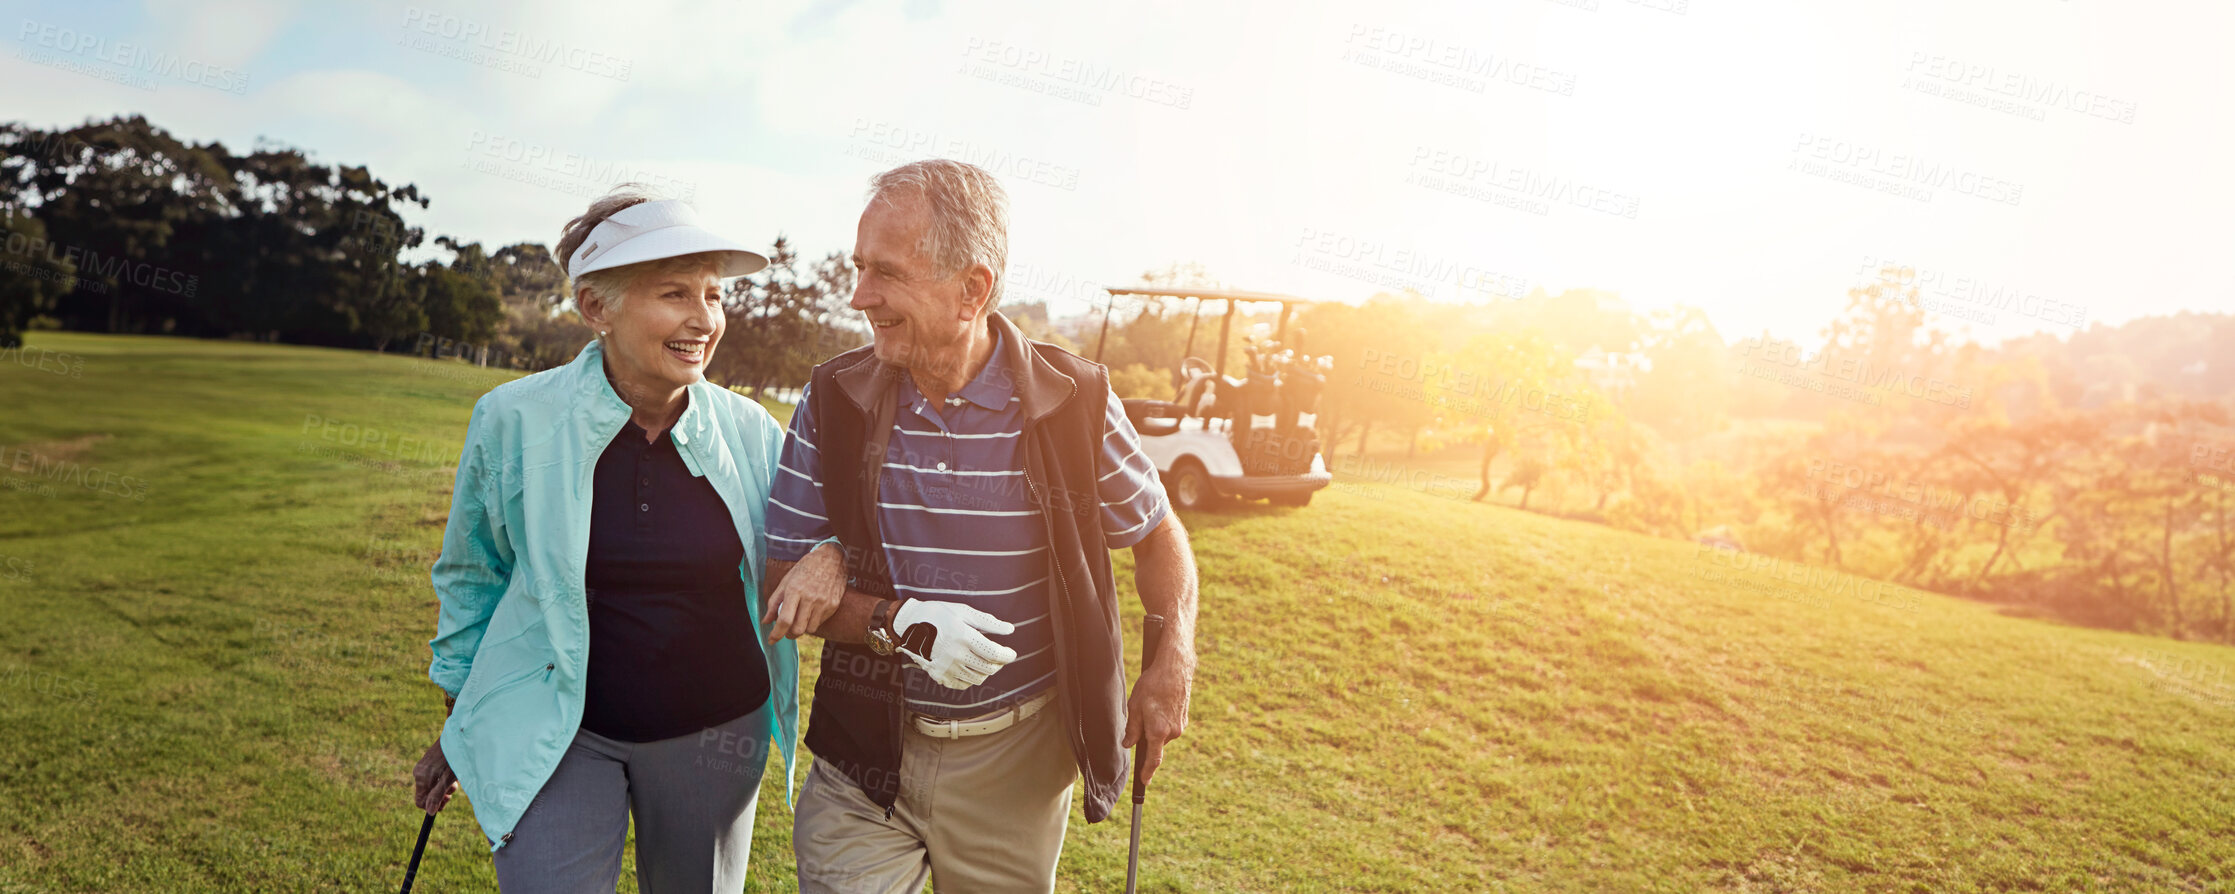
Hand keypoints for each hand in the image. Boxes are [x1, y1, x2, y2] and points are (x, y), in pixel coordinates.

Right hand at [412, 738, 457, 814]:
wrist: (457, 734)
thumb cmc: (455, 757)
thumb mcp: (449, 779)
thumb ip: (438, 795)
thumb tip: (430, 812)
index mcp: (422, 778)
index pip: (420, 802)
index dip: (432, 806)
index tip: (445, 803)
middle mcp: (418, 772)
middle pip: (425, 794)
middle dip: (440, 795)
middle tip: (453, 789)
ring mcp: (422, 766)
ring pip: (430, 786)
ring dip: (442, 786)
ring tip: (455, 779)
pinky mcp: (427, 761)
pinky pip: (432, 777)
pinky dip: (441, 778)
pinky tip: (451, 771)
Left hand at [763, 542, 845, 643]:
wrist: (831, 558)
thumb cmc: (805, 568)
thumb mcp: (786, 581)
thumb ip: (774, 602)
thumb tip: (766, 621)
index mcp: (795, 590)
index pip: (785, 620)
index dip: (777, 634)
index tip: (771, 640)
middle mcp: (810, 598)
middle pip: (798, 629)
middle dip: (789, 634)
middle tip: (786, 631)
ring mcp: (824, 602)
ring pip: (810, 629)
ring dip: (802, 629)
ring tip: (799, 619)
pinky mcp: (833, 605)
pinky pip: (820, 622)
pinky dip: (813, 622)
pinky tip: (811, 612)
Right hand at [892, 600, 1016, 689]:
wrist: (907, 624)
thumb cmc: (938, 614)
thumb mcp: (963, 611)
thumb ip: (988, 622)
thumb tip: (1010, 629)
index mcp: (963, 636)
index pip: (994, 654)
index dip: (1007, 655)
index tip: (1011, 653)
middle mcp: (955, 655)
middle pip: (988, 669)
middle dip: (999, 663)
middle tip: (999, 655)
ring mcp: (946, 668)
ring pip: (977, 678)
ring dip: (986, 670)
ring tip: (983, 659)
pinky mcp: (938, 675)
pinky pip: (963, 684)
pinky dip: (971, 678)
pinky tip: (969, 666)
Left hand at [1122, 656, 1192, 784]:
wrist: (1175, 668)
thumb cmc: (1152, 685)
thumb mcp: (1135, 706)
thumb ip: (1132, 729)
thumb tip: (1128, 744)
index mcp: (1158, 731)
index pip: (1153, 759)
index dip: (1147, 772)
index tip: (1144, 781)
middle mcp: (1172, 732)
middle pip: (1155, 744)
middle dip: (1147, 737)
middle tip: (1141, 715)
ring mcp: (1180, 725)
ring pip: (1163, 734)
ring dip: (1154, 726)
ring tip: (1151, 703)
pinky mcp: (1184, 718)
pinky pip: (1170, 726)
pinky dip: (1162, 720)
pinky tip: (1160, 703)